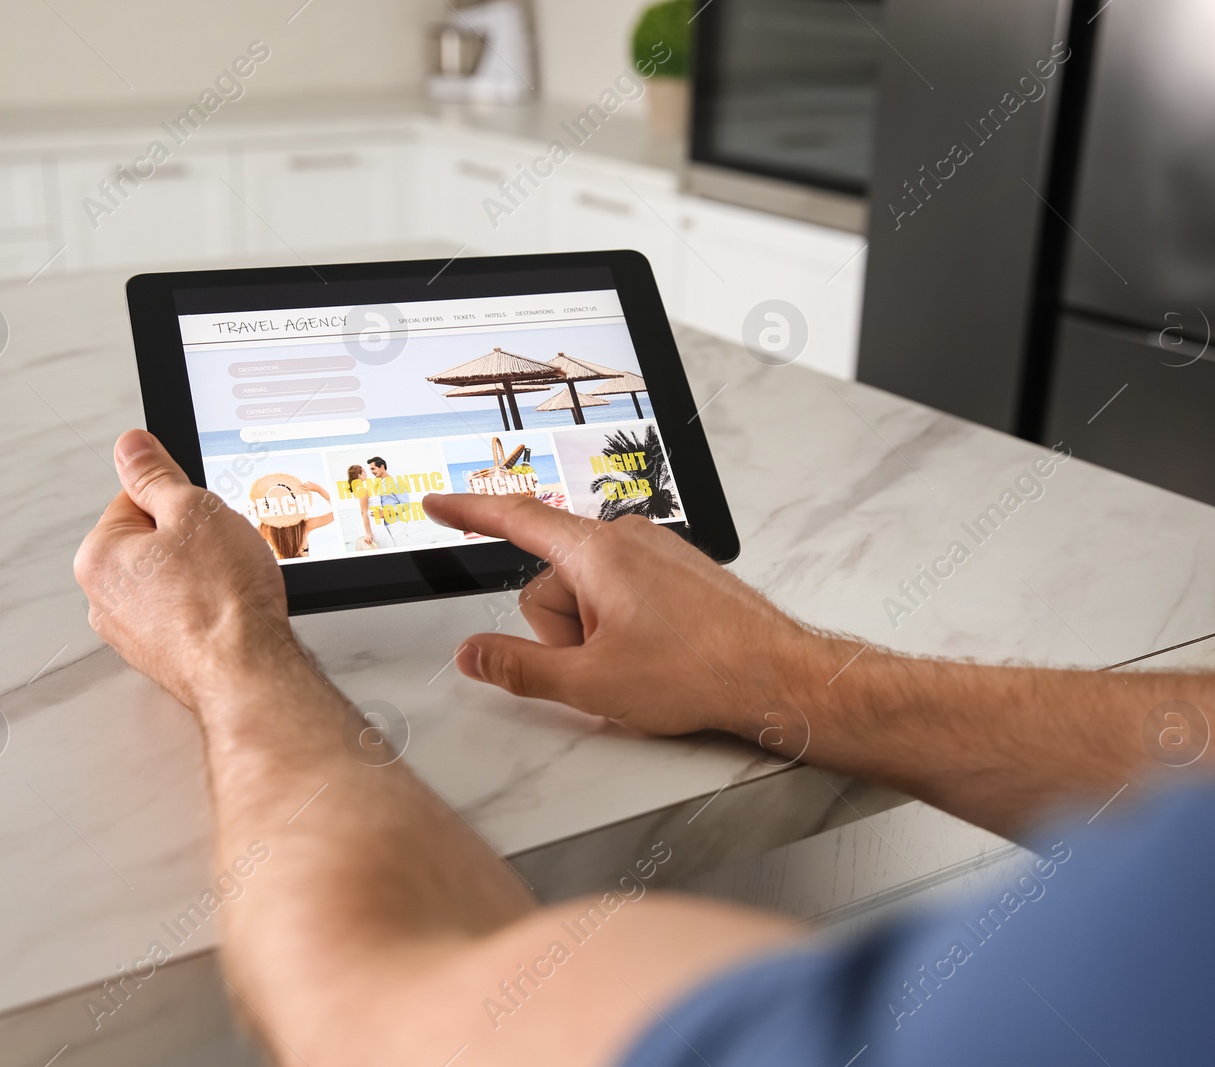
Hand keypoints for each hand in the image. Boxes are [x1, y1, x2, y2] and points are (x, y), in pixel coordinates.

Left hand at [74, 429, 296, 709]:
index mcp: (97, 557)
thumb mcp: (193, 510)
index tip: (205, 513)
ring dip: (202, 574)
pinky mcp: (164, 655)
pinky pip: (186, 612)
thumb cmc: (221, 601)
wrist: (248, 672)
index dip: (181, 500)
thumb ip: (156, 474)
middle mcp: (104, 599)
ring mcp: (133, 633)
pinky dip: (209, 607)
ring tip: (230, 582)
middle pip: (153, 541)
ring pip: (172, 579)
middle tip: (222, 549)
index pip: (136, 499)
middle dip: (191, 540)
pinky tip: (230, 609)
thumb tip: (131, 446)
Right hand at [423, 494, 826, 736]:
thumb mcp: (590, 683)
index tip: (438, 506)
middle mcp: (626, 537)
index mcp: (598, 552)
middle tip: (601, 663)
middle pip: (550, 577)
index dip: (468, 513)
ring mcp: (655, 550)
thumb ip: (519, 668)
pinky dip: (621, 622)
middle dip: (560, 628)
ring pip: (586, 588)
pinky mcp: (675, 569)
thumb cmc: (700, 672)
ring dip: (594, 630)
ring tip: (638, 661)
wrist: (776, 676)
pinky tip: (654, 651)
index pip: (516, 519)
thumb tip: (474, 656)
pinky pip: (620, 590)